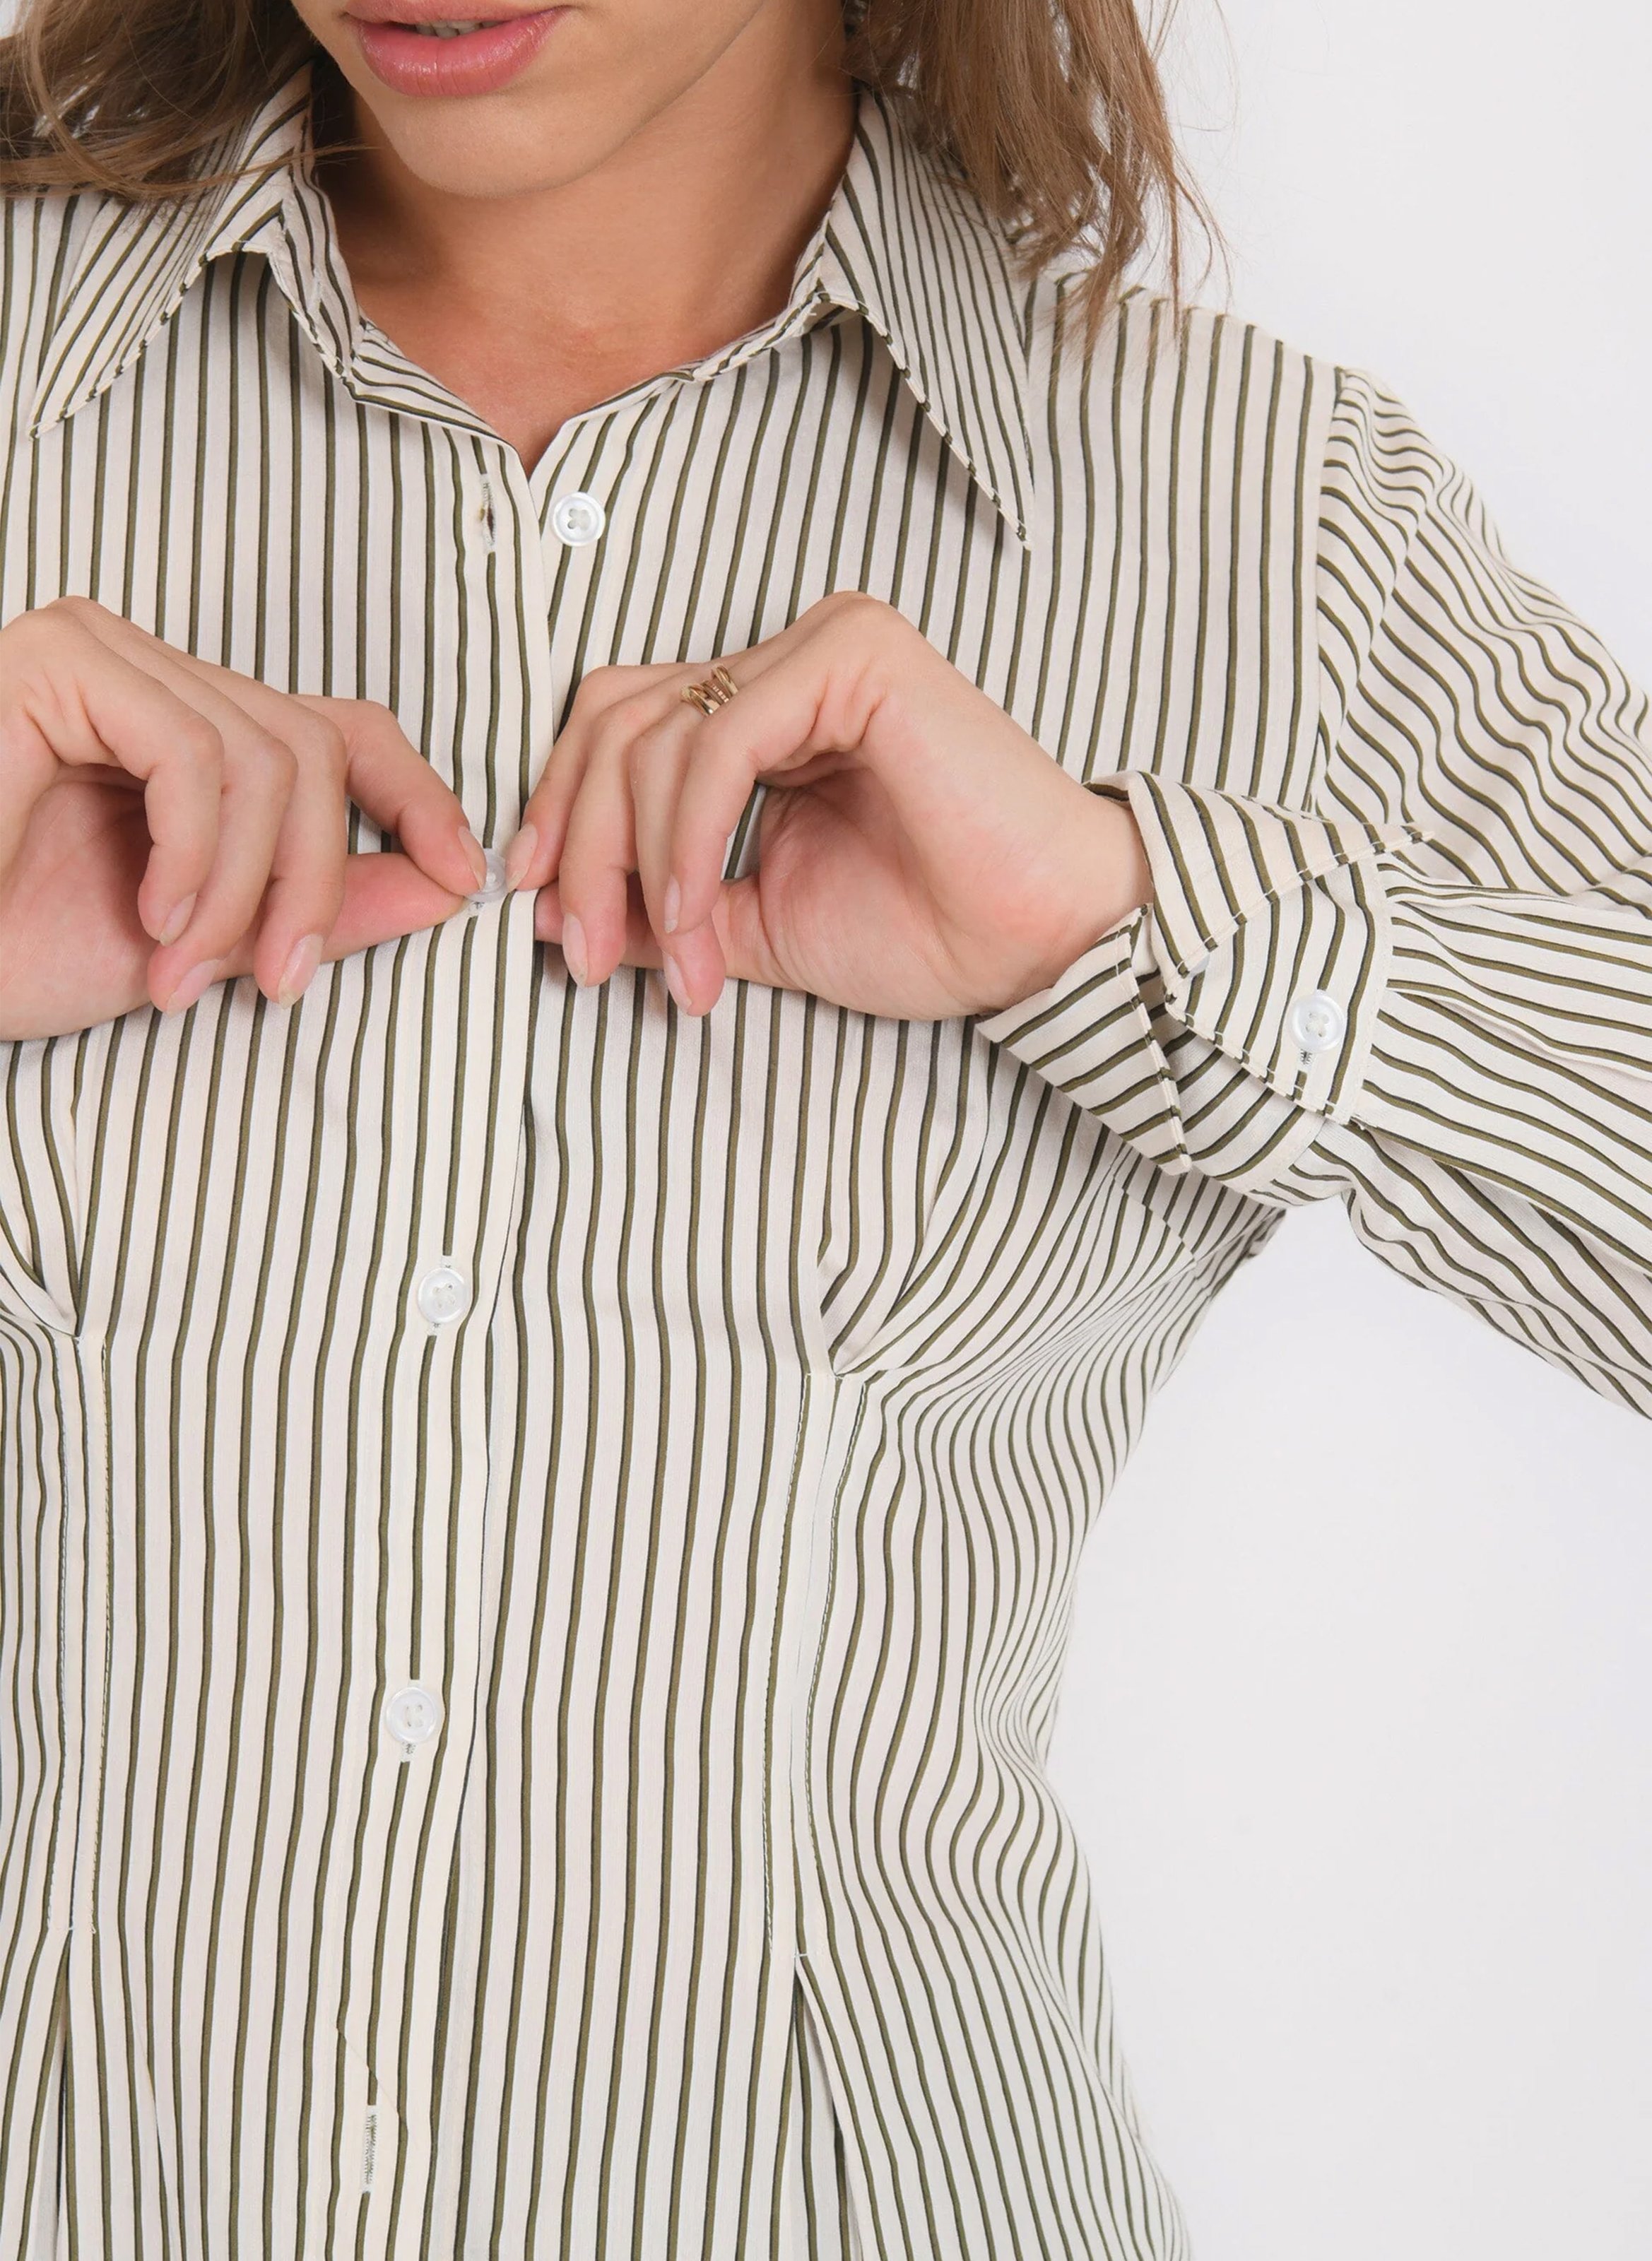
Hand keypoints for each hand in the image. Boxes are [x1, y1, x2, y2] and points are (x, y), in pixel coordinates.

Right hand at [0, 598, 490, 1040]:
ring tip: (191, 969)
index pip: (342, 729)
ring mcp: (104, 654)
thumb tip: (452, 880)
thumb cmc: (28, 949)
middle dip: (317, 881)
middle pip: (317, 748)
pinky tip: (155, 919)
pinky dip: (197, 856)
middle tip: (278, 982)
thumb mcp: (214, 941)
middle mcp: (152, 672)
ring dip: (249, 889)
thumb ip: (325, 905)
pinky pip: (195, 753)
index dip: (419, 795)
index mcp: (192, 727)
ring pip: (269, 756)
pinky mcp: (58, 661)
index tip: (466, 877)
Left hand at [504, 592, 1152, 1020]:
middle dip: (578, 845)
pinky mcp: (855, 655)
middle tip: (582, 954)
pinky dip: (685, 837)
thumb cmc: (927, 930)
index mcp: (766, 707)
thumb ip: (658, 903)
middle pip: (616, 722)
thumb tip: (542, 909)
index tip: (545, 919)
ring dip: (635, 863)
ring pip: (654, 734)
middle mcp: (790, 660)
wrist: (1044, 942)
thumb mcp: (754, 923)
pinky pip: (718, 742)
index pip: (619, 729)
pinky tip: (699, 913)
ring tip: (678, 962)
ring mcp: (823, 645)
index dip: (562, 816)